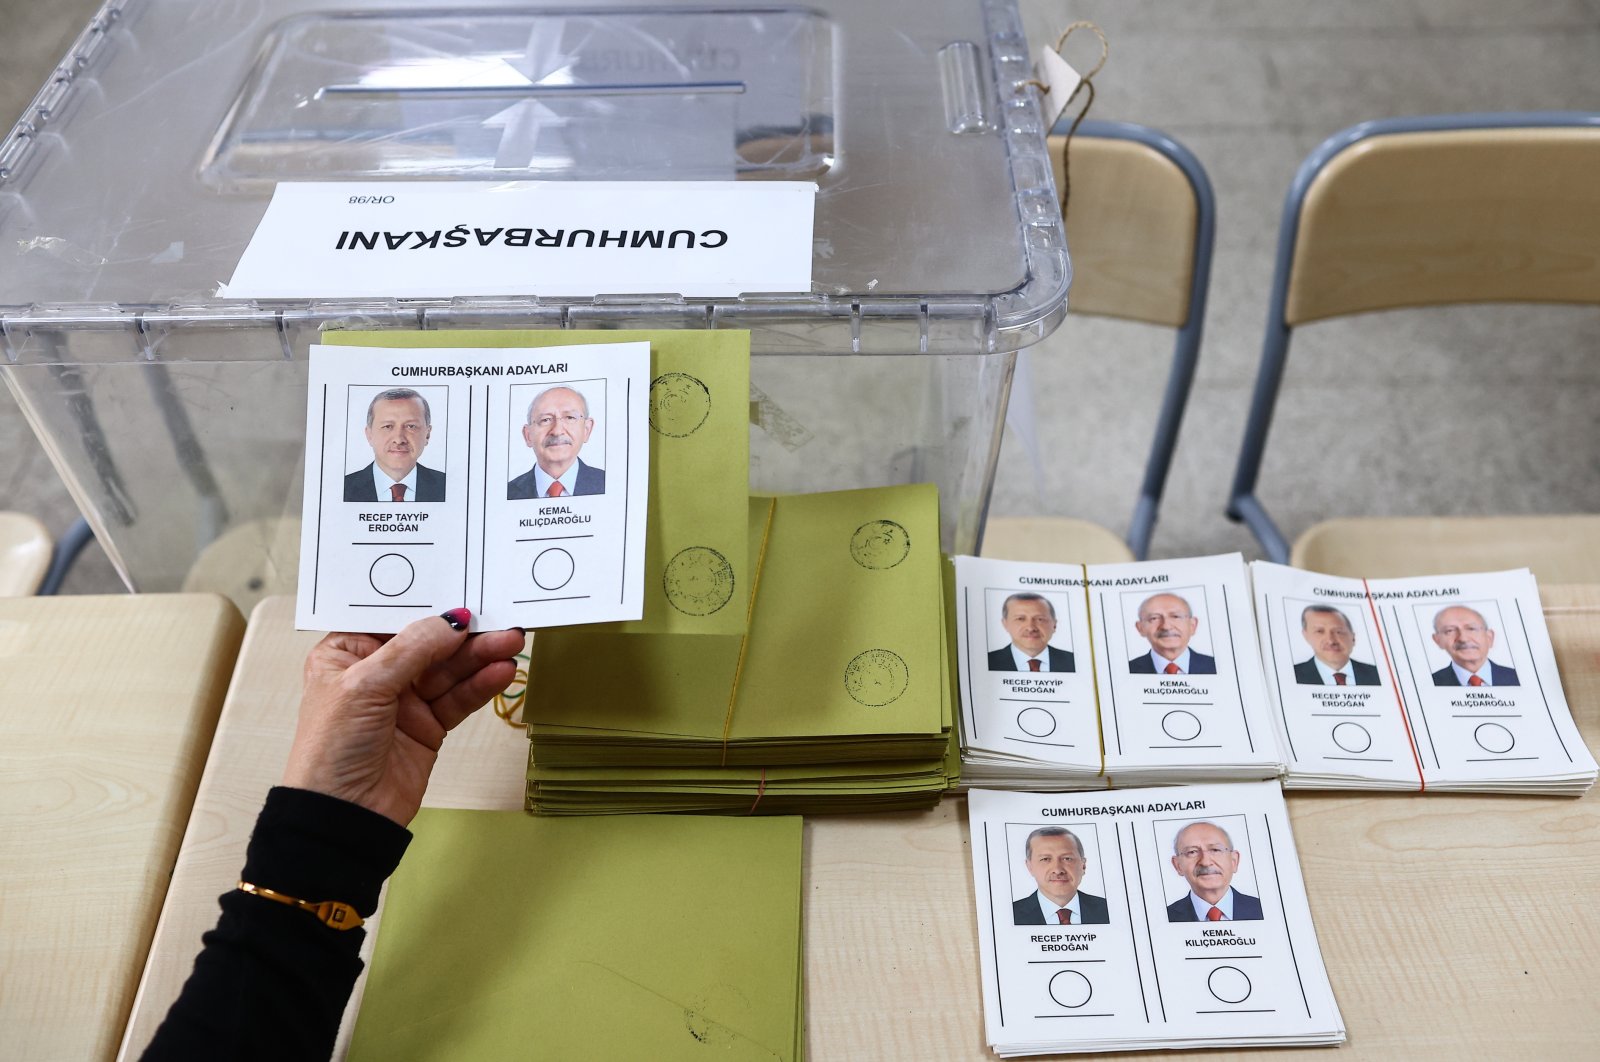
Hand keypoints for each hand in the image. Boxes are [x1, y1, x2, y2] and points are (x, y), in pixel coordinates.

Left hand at [282, 610, 523, 825]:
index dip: (427, 603)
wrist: (343, 817)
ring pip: (449, 670)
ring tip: (511, 643)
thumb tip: (454, 619)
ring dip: (480, 656)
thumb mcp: (365, 686)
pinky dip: (480, 685)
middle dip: (464, 633)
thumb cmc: (333, 747)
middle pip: (428, 643)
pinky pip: (459, 698)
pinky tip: (500, 672)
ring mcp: (405, 700)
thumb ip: (413, 649)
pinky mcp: (429, 726)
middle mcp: (376, 673)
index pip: (392, 618)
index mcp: (346, 653)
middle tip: (502, 621)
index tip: (464, 586)